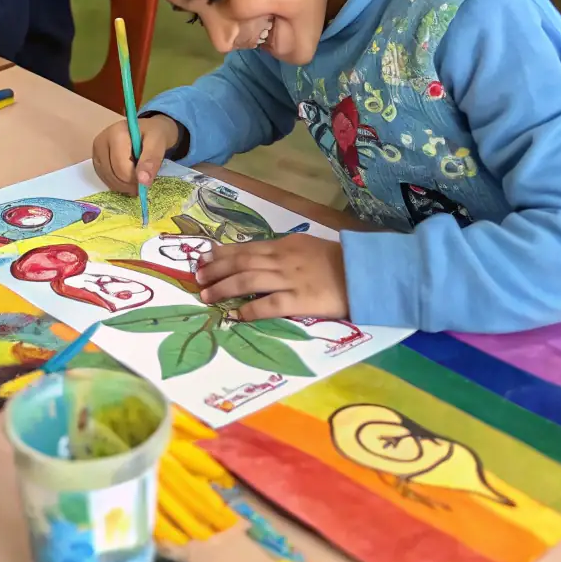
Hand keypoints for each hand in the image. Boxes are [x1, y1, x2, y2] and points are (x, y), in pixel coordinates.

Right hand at [92, 114, 179, 195]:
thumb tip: (143, 181)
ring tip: (137, 176)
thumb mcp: (158, 143)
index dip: (136, 179)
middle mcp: (101, 142)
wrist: (147, 129)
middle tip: (143, 179)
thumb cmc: (153, 134)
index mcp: (116, 134)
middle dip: (130, 184)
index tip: (147, 177)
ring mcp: (96, 152)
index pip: (121, 168)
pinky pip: (104, 179)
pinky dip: (117, 184)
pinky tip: (128, 176)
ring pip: (107, 180)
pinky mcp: (96, 160)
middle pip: (112, 175)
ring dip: (124, 186)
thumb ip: (151, 160)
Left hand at [196, 233, 348, 319]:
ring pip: (249, 280)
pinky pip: (269, 305)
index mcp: (284, 245)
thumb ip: (283, 252)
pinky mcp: (300, 300)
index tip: (203, 258)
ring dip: (225, 288)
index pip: (246, 248)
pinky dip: (250, 310)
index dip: (222, 254)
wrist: (363, 273)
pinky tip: (235, 315)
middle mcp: (282, 260)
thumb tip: (259, 258)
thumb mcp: (306, 247)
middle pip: (241, 262)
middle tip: (197, 277)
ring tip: (207, 296)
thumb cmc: (336, 261)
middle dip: (216, 269)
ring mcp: (290, 280)